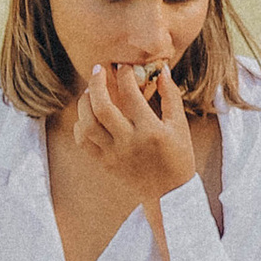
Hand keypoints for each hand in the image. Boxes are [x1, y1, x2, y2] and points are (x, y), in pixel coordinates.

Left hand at [71, 60, 197, 199]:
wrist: (170, 193)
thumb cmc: (178, 156)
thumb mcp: (180, 125)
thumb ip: (171, 96)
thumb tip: (162, 71)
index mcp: (151, 130)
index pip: (130, 94)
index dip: (125, 75)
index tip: (124, 66)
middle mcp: (129, 142)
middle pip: (102, 107)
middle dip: (97, 83)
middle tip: (99, 69)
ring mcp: (114, 154)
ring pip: (87, 125)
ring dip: (84, 103)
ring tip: (90, 91)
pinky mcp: (105, 163)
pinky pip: (83, 142)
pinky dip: (80, 125)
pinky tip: (88, 115)